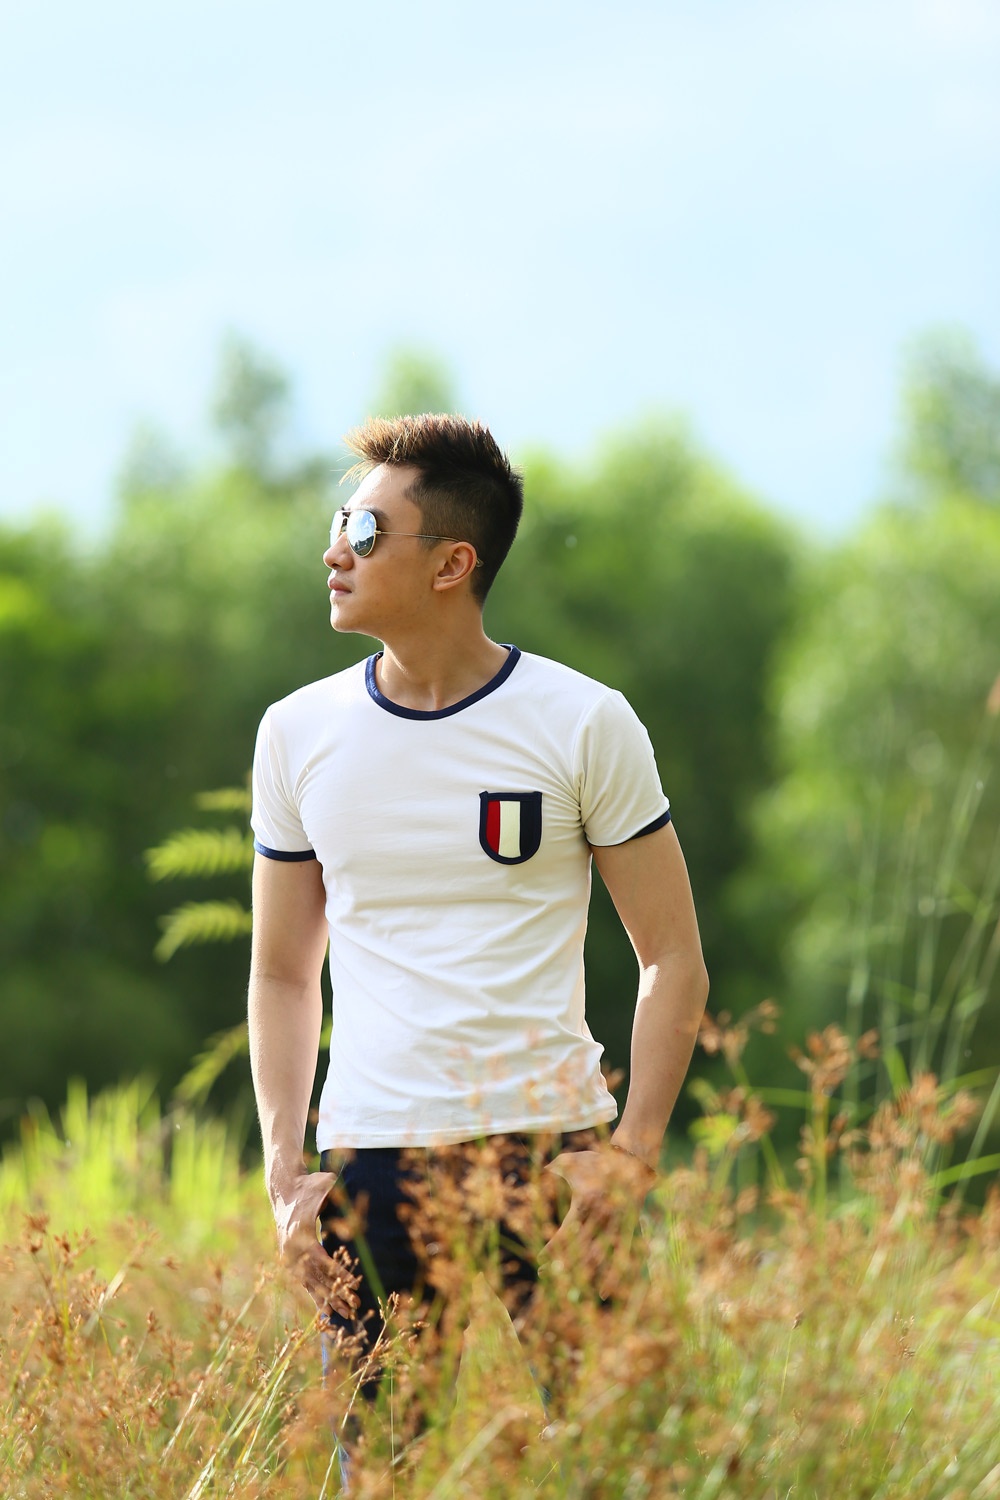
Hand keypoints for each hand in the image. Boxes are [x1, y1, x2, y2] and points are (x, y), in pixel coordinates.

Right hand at [272, 1169, 358, 1320]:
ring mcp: (289, 1257)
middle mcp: (292, 1250)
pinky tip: (325, 1312)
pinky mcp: (290, 1261)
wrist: (284, 1191)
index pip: (322, 1258)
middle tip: (355, 1306)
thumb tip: (353, 1195)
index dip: (338, 1273)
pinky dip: (315, 1296)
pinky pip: (304, 1282)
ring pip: (310, 1283)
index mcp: (301, 1233)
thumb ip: (336, 1192)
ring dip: (328, 1299)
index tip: (355, 1284)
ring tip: (345, 1315)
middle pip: (317, 1276)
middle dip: (337, 1292)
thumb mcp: (323, 1185)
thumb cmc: (308, 1186)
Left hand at [540, 1146, 653, 1294]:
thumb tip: (543, 1167)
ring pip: (599, 1259)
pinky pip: (619, 1260)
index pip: (566, 1232)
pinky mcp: (628, 1232)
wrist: (633, 1162)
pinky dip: (612, 1278)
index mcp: (586, 1201)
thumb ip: (558, 1165)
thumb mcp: (576, 1160)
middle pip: (579, 1249)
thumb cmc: (599, 1162)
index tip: (539, 1258)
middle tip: (543, 1275)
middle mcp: (602, 1217)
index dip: (552, 1248)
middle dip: (560, 1265)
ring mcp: (617, 1226)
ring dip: (582, 1276)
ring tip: (567, 1289)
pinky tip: (602, 1294)